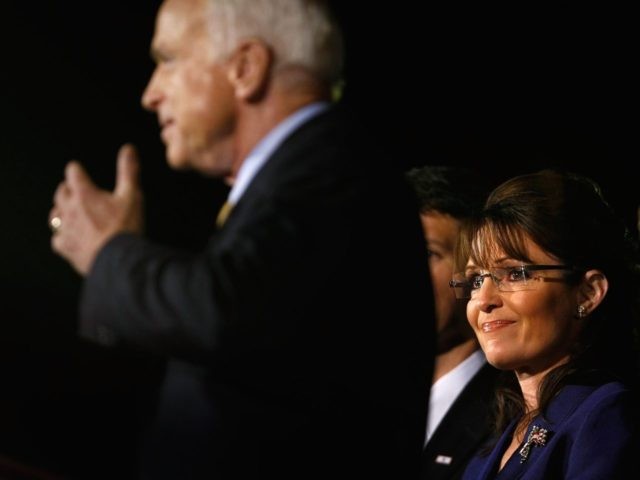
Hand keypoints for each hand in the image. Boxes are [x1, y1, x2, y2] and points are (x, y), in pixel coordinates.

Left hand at [50, 144, 143, 274]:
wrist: (118, 260)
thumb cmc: (125, 227)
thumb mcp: (132, 195)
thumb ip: (128, 171)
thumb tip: (128, 149)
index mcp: (84, 193)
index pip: (73, 173)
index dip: (77, 170)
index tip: (79, 170)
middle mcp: (70, 209)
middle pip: (61, 192)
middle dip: (68, 189)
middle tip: (75, 190)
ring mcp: (66, 229)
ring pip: (55, 215)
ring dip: (61, 211)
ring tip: (70, 212)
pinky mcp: (66, 248)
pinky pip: (56, 239)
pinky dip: (62, 236)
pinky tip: (69, 237)